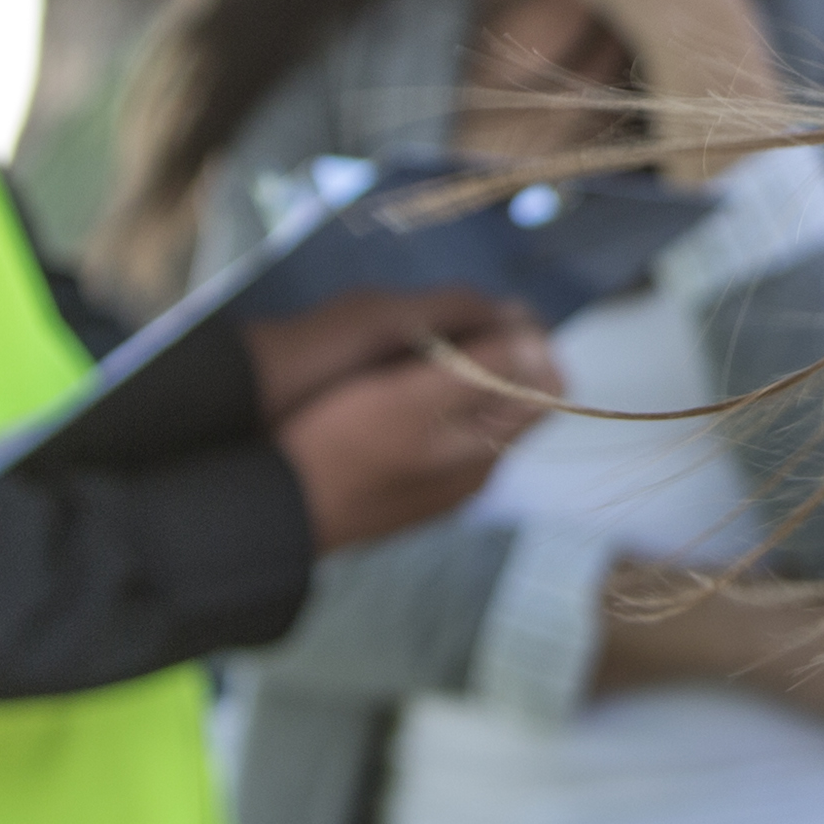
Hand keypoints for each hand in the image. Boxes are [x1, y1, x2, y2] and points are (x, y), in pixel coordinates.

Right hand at [270, 294, 558, 552]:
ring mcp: (438, 482)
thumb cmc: (345, 445)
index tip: (507, 312)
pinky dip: (436, 394)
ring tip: (436, 335)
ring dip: (468, 372)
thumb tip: (539, 344)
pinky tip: (402, 376)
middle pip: (512, 402)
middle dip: (501, 353)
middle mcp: (472, 472)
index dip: (536, 346)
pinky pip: (440, 428)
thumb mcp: (413, 397)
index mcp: (485, 452)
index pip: (547, 393)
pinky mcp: (405, 483)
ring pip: (474, 415)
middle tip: (469, 315)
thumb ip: (480, 370)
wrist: (276, 511)